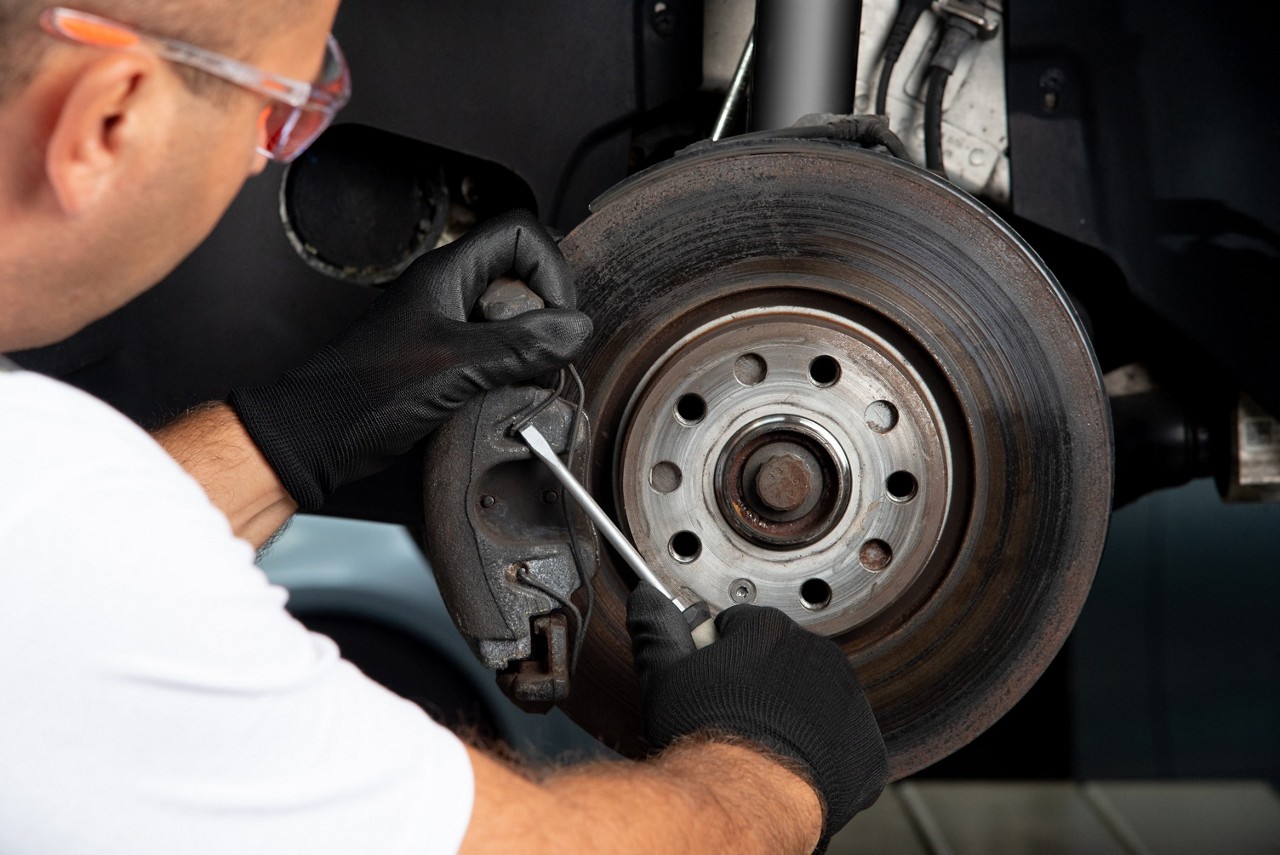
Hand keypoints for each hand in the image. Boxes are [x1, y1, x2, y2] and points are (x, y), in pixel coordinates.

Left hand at [228, 210, 591, 509]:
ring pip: (513, 317)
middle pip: (523, 277)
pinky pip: (497, 351)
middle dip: (543, 315)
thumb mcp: (455, 364)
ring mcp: (448, 324)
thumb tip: (576, 327)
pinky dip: (511, 370)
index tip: (555, 315)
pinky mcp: (447, 358)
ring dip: (528, 347)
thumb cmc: (364, 393)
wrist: (320, 433)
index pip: (521, 234)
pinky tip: (500, 393)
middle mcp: (450, 291)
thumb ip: (520, 344)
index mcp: (448, 272)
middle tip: (537, 352)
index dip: (549, 270)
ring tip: (518, 376)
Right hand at [627, 584, 887, 846]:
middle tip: (730, 713)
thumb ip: (658, 630)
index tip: (710, 678)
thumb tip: (647, 598)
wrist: (750, 794)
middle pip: (781, 658)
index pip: (740, 624)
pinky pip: (845, 741)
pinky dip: (824, 752)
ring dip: (793, 712)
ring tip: (761, 741)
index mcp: (769, 628)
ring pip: (816, 696)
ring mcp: (849, 698)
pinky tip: (793, 763)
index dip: (718, 652)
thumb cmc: (707, 735)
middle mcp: (817, 653)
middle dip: (759, 680)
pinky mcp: (867, 745)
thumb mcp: (665, 676)